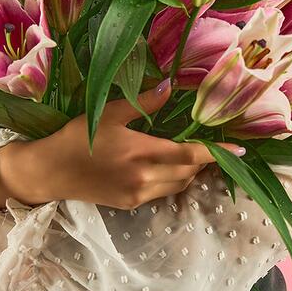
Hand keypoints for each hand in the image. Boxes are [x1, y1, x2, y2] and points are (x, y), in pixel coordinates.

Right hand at [34, 78, 245, 209]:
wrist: (50, 172)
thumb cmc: (77, 137)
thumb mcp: (109, 113)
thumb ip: (145, 103)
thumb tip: (171, 85)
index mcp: (141, 152)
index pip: (191, 155)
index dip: (218, 154)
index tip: (241, 151)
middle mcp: (144, 178)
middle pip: (189, 172)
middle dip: (203, 160)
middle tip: (208, 144)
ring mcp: (137, 195)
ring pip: (178, 186)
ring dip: (189, 172)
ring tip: (190, 155)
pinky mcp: (130, 204)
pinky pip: (162, 193)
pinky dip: (171, 181)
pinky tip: (163, 167)